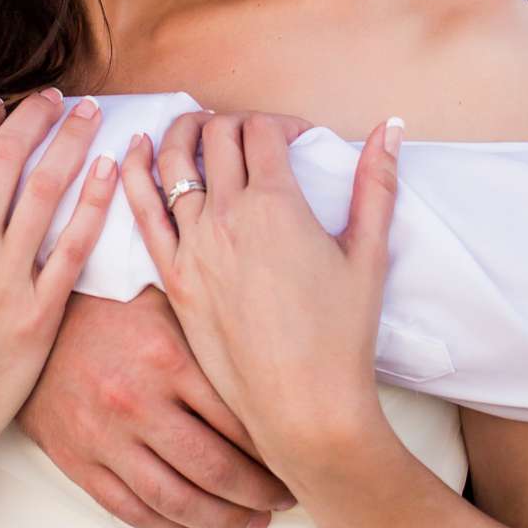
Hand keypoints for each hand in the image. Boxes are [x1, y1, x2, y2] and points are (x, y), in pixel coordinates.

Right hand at [0, 90, 119, 481]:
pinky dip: (94, 203)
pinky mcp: (42, 314)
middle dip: (33, 116)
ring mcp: (8, 281)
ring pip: (46, 191)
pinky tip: (110, 171)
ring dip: (71, 142)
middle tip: (55, 95)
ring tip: (92, 113)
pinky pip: (74, 248)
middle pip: (6, 159)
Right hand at [17, 286, 295, 527]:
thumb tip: (281, 372)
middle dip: (259, 494)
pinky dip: (172, 527)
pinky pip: (133, 510)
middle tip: (283, 500)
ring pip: (177, 501)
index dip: (275, 450)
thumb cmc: (112, 310)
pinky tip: (198, 524)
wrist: (33, 324)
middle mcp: (136, 402)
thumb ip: (214, 339)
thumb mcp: (167, 305)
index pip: (238, 422)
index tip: (295, 460)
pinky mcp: (78, 461)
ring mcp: (104, 437)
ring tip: (252, 523)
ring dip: (223, 521)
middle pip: (215, 470)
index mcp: (167, 358)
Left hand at [121, 110, 403, 477]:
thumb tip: (392, 126)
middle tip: (252, 138)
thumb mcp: (369, 254)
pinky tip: (136, 148)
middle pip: (217, 135)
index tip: (296, 140)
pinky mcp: (172, 276)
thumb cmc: (341, 336)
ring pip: (172, 160)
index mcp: (276, 204)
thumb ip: (376, 184)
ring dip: (183, 130)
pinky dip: (134, 169)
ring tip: (196, 126)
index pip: (263, 130)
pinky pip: (141, 210)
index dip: (282, 123)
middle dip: (236, 123)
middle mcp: (227, 216)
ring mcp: (193, 245)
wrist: (302, 404)